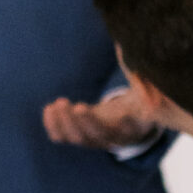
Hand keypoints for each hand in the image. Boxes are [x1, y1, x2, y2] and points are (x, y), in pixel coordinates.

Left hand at [41, 81, 160, 150]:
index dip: (127, 124)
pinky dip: (52, 125)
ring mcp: (91, 140)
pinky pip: (60, 137)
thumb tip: (130, 53)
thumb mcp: (143, 95)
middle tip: (77, 106)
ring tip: (60, 102)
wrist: (122, 121)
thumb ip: (143, 83)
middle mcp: (110, 138)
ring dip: (65, 121)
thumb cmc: (133, 103)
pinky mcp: (76, 136)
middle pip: (97, 135)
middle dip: (85, 121)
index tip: (125, 115)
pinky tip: (49, 108)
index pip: (130, 129)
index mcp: (130, 127)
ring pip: (76, 138)